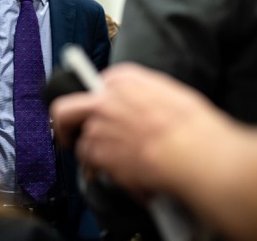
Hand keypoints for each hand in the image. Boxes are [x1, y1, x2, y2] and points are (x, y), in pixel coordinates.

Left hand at [50, 63, 219, 192]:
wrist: (193, 153)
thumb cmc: (192, 127)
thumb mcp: (170, 93)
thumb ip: (143, 93)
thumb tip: (135, 104)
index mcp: (123, 80)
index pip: (95, 87)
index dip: (97, 105)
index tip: (97, 114)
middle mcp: (104, 100)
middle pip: (65, 109)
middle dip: (63, 124)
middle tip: (69, 136)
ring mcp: (97, 127)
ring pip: (81, 143)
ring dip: (93, 155)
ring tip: (112, 165)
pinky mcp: (98, 154)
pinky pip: (90, 164)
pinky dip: (101, 172)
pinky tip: (119, 175)